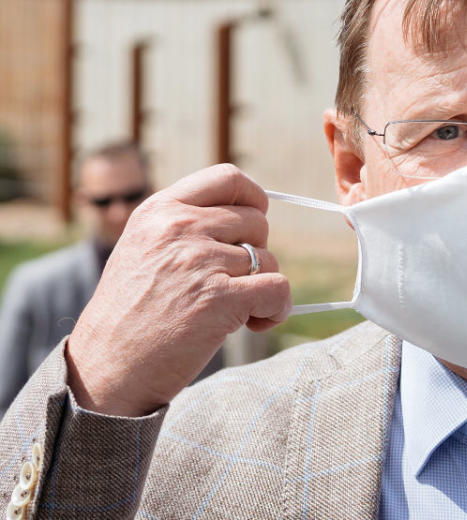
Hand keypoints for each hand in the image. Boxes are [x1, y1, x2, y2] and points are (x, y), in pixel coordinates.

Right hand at [66, 164, 291, 415]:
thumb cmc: (130, 314)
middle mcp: (179, 228)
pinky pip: (279, 289)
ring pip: (270, 260)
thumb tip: (253, 215)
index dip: (253, 199)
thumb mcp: (144, 248)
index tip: (253, 225)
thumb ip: (187, 226)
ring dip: (262, 288)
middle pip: (257, 222)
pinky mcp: (220, 298)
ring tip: (234, 312)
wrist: (106, 369)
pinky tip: (257, 323)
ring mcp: (200, 261)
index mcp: (160, 210)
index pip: (228, 178)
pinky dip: (278, 309)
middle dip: (257, 254)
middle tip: (232, 284)